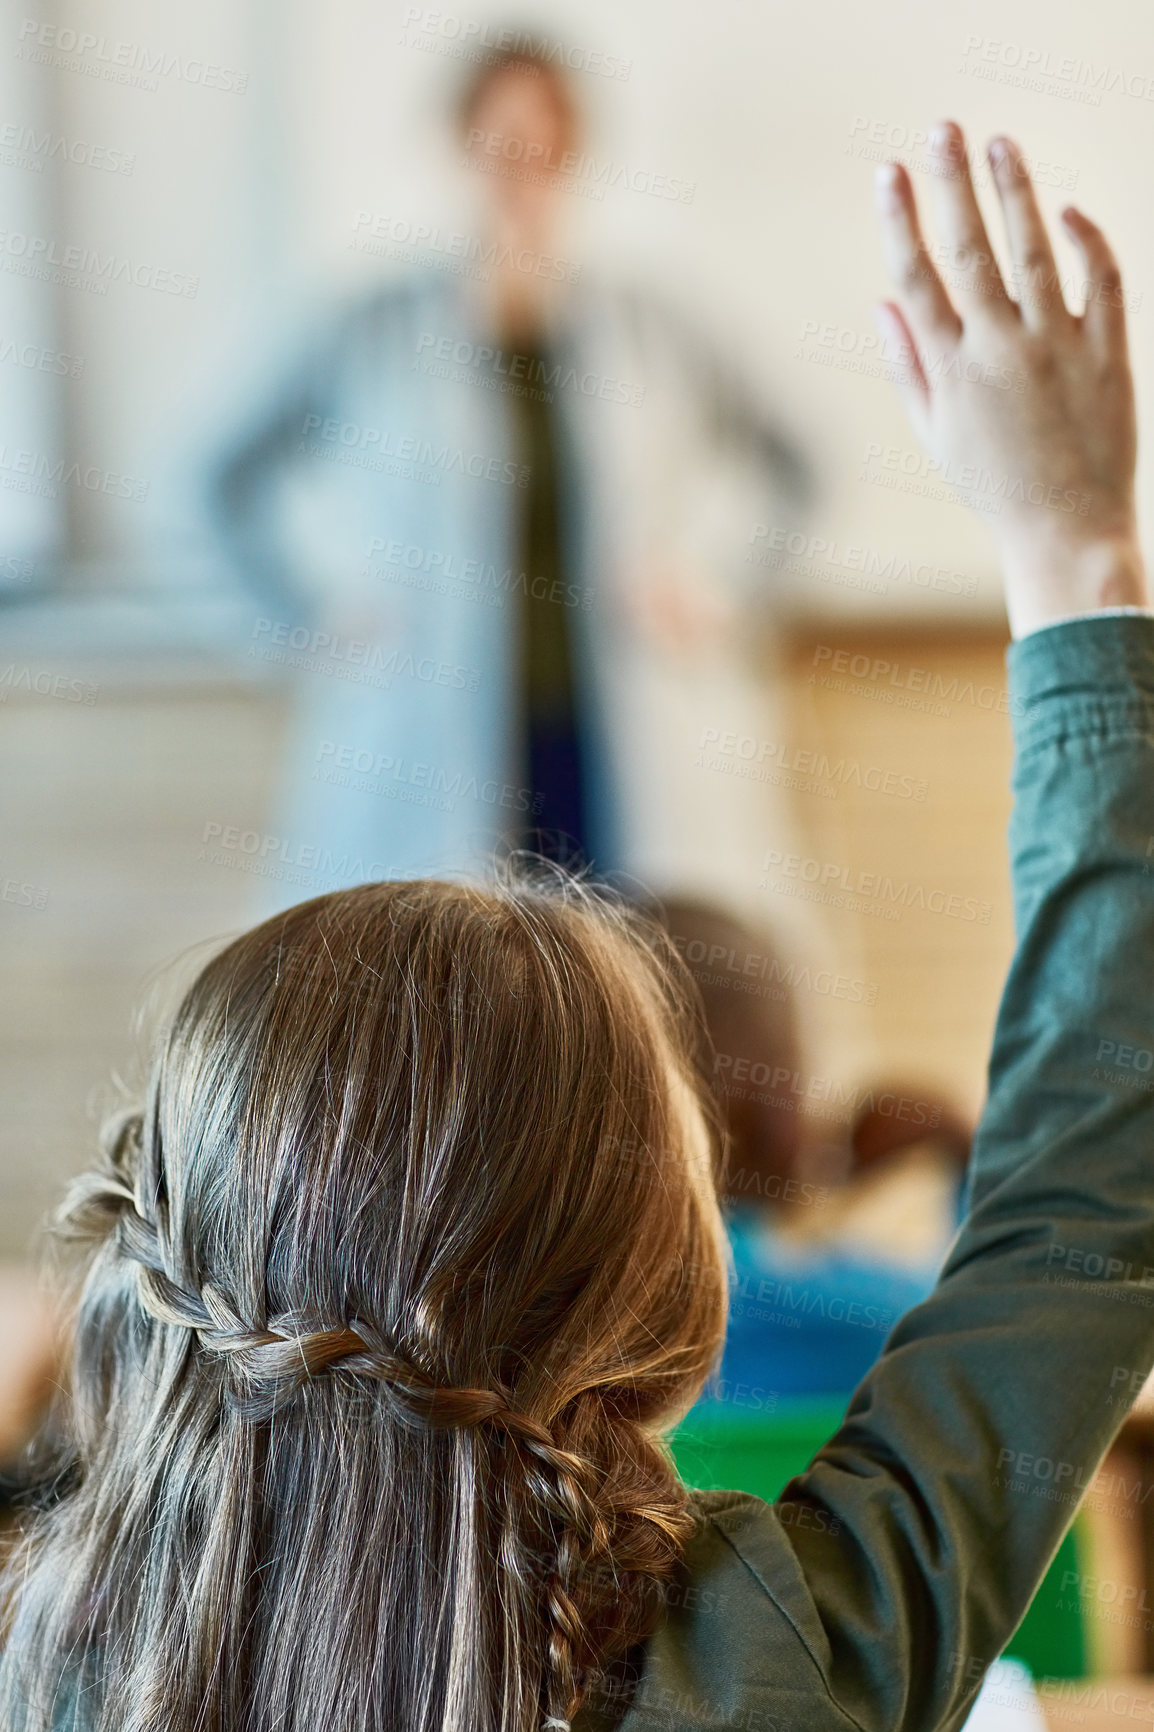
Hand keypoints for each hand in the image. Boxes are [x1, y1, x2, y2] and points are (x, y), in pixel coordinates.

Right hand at [873, 120, 1146, 636]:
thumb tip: (883, 302)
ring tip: (1002, 143)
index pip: (916, 276)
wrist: (1066, 530)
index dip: (899, 219)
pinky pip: (1100, 279)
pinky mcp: (1106, 352)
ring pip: (1035, 249)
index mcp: (952, 370)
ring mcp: (1057, 346)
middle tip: (943, 129)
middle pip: (971, 248)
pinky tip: (1067, 209)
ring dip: (1016, 191)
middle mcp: (1000, 349)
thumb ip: (910, 365)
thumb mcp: (936, 434)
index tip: (888, 171)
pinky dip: (1086, 238)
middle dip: (953, 182)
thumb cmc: (994, 486)